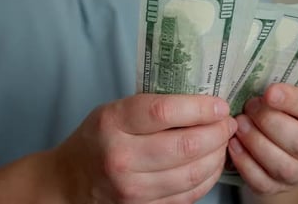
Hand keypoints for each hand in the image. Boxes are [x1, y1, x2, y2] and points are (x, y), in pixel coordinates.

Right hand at [52, 94, 236, 202]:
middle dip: (217, 133)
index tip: (219, 105)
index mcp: (112, 122)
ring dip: (217, 156)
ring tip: (223, 142)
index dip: (199, 108)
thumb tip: (201, 103)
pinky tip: (212, 164)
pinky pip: (188, 195)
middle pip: (185, 145)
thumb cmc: (97, 138)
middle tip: (227, 123)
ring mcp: (132, 187)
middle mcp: (121, 156)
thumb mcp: (113, 111)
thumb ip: (151, 107)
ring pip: (192, 173)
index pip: (164, 112)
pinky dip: (208, 178)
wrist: (70, 180)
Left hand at [228, 83, 297, 194]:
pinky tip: (233, 144)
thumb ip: (274, 92)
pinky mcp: (277, 187)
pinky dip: (245, 162)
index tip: (269, 92)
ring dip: (256, 143)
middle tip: (248, 109)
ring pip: (282, 166)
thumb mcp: (282, 95)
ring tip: (239, 125)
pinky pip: (262, 181)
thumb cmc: (277, 111)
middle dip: (270, 123)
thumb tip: (254, 87)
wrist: (274, 141)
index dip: (292, 100)